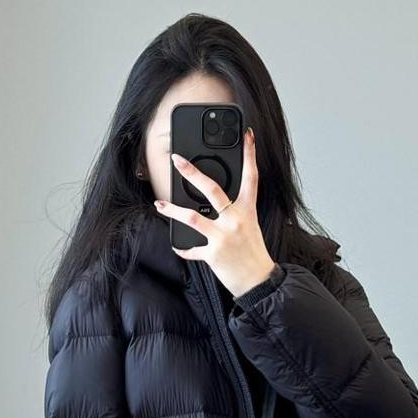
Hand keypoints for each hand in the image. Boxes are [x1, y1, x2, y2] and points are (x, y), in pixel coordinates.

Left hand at [153, 127, 278, 298]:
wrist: (259, 282)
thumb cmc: (253, 253)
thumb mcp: (249, 226)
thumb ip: (234, 211)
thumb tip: (213, 201)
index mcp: (247, 210)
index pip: (251, 177)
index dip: (250, 154)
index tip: (248, 135)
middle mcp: (235, 220)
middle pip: (212, 189)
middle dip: (192, 173)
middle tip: (178, 160)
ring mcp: (223, 236)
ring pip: (192, 217)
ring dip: (172, 210)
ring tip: (159, 204)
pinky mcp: (213, 254)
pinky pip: (192, 248)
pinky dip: (183, 247)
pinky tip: (177, 245)